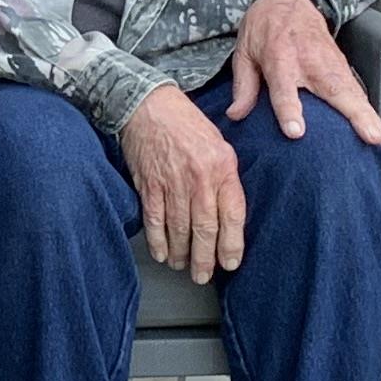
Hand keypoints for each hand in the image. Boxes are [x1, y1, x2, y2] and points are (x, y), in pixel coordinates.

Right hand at [121, 81, 249, 280]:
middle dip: (205, 259)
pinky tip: (163, 254)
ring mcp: (172, 183)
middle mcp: (199, 178)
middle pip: (205, 229)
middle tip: (203, 275)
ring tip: (183, 266)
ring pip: (180, 230)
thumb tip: (229, 213)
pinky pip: (155, 221)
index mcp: (222, 167)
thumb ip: (225, 178)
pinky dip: (158, 241)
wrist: (148, 105)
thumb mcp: (219, 144)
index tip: (231, 263)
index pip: (232, 215)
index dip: (232, 244)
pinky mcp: (149, 185)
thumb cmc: (186, 124)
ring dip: (182, 254)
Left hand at [222, 0, 380, 146]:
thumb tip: (235, 116)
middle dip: (353, 115)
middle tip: (368, 137)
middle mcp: (309, 61)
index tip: (296, 132)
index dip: (289, 110)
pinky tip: (378, 130)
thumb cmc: (264, 28)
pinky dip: (369, 110)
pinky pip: (357, 90)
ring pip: (353, 91)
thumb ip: (243, 85)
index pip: (284, 88)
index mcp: (280, 57)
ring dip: (369, 116)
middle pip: (333, 90)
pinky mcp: (342, 65)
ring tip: (380, 140)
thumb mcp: (244, 52)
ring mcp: (330, 62)